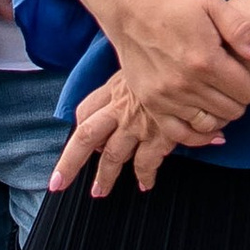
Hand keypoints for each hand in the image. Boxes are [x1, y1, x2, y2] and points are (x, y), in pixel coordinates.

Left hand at [51, 73, 215, 197]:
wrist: (190, 66)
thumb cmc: (170, 58)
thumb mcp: (144, 60)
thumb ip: (136, 75)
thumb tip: (133, 86)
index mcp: (115, 88)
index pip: (86, 110)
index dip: (80, 128)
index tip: (79, 142)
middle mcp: (120, 108)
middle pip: (85, 137)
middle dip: (70, 162)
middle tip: (59, 181)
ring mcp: (137, 123)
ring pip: (112, 156)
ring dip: (105, 176)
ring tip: (101, 191)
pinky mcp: (158, 136)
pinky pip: (146, 163)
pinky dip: (145, 176)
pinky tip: (146, 183)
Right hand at [101, 0, 249, 135]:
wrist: (130, 6)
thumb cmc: (174, 2)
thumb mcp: (213, 4)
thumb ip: (241, 30)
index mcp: (205, 59)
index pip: (248, 90)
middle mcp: (186, 83)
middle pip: (233, 110)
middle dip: (243, 97)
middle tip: (240, 81)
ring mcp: (166, 97)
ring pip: (211, 124)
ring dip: (223, 113)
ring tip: (223, 95)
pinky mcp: (151, 103)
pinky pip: (181, 135)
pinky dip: (199, 136)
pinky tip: (210, 127)